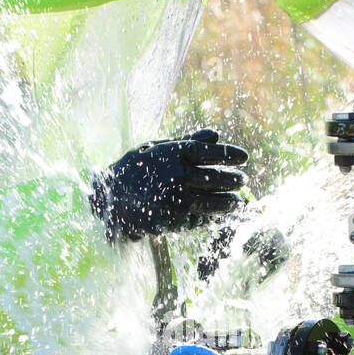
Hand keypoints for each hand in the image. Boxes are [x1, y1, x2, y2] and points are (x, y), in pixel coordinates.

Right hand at [91, 129, 248, 240]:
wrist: (108, 198)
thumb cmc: (134, 169)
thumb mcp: (156, 148)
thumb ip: (187, 141)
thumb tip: (215, 134)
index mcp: (173, 153)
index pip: (210, 152)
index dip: (229, 154)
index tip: (245, 157)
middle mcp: (177, 174)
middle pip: (215, 178)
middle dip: (232, 181)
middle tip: (243, 181)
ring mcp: (176, 199)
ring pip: (212, 202)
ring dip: (228, 202)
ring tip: (237, 201)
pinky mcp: (173, 220)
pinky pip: (199, 219)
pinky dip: (212, 217)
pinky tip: (219, 214)